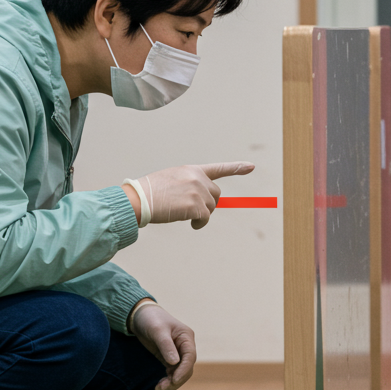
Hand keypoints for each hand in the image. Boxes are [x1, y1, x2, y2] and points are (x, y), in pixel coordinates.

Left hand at [131, 302, 196, 389]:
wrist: (140, 316)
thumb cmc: (150, 319)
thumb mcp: (157, 330)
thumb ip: (166, 345)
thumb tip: (174, 362)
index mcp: (186, 337)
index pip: (190, 357)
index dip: (183, 370)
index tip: (174, 380)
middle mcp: (185, 346)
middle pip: (187, 368)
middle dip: (176, 380)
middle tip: (161, 388)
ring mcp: (177, 353)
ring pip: (180, 373)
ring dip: (172, 383)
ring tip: (158, 389)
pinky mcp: (169, 358)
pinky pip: (172, 372)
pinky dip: (168, 380)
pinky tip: (159, 385)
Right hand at [132, 161, 255, 228]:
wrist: (139, 199)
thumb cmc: (150, 192)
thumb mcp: (172, 179)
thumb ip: (189, 184)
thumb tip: (202, 200)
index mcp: (192, 170)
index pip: (218, 168)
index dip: (236, 168)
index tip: (251, 166)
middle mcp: (198, 178)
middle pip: (216, 194)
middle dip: (208, 203)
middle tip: (192, 209)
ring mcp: (198, 192)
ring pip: (211, 207)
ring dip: (201, 214)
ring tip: (182, 212)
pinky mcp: (197, 206)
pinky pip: (205, 218)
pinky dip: (199, 223)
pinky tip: (188, 222)